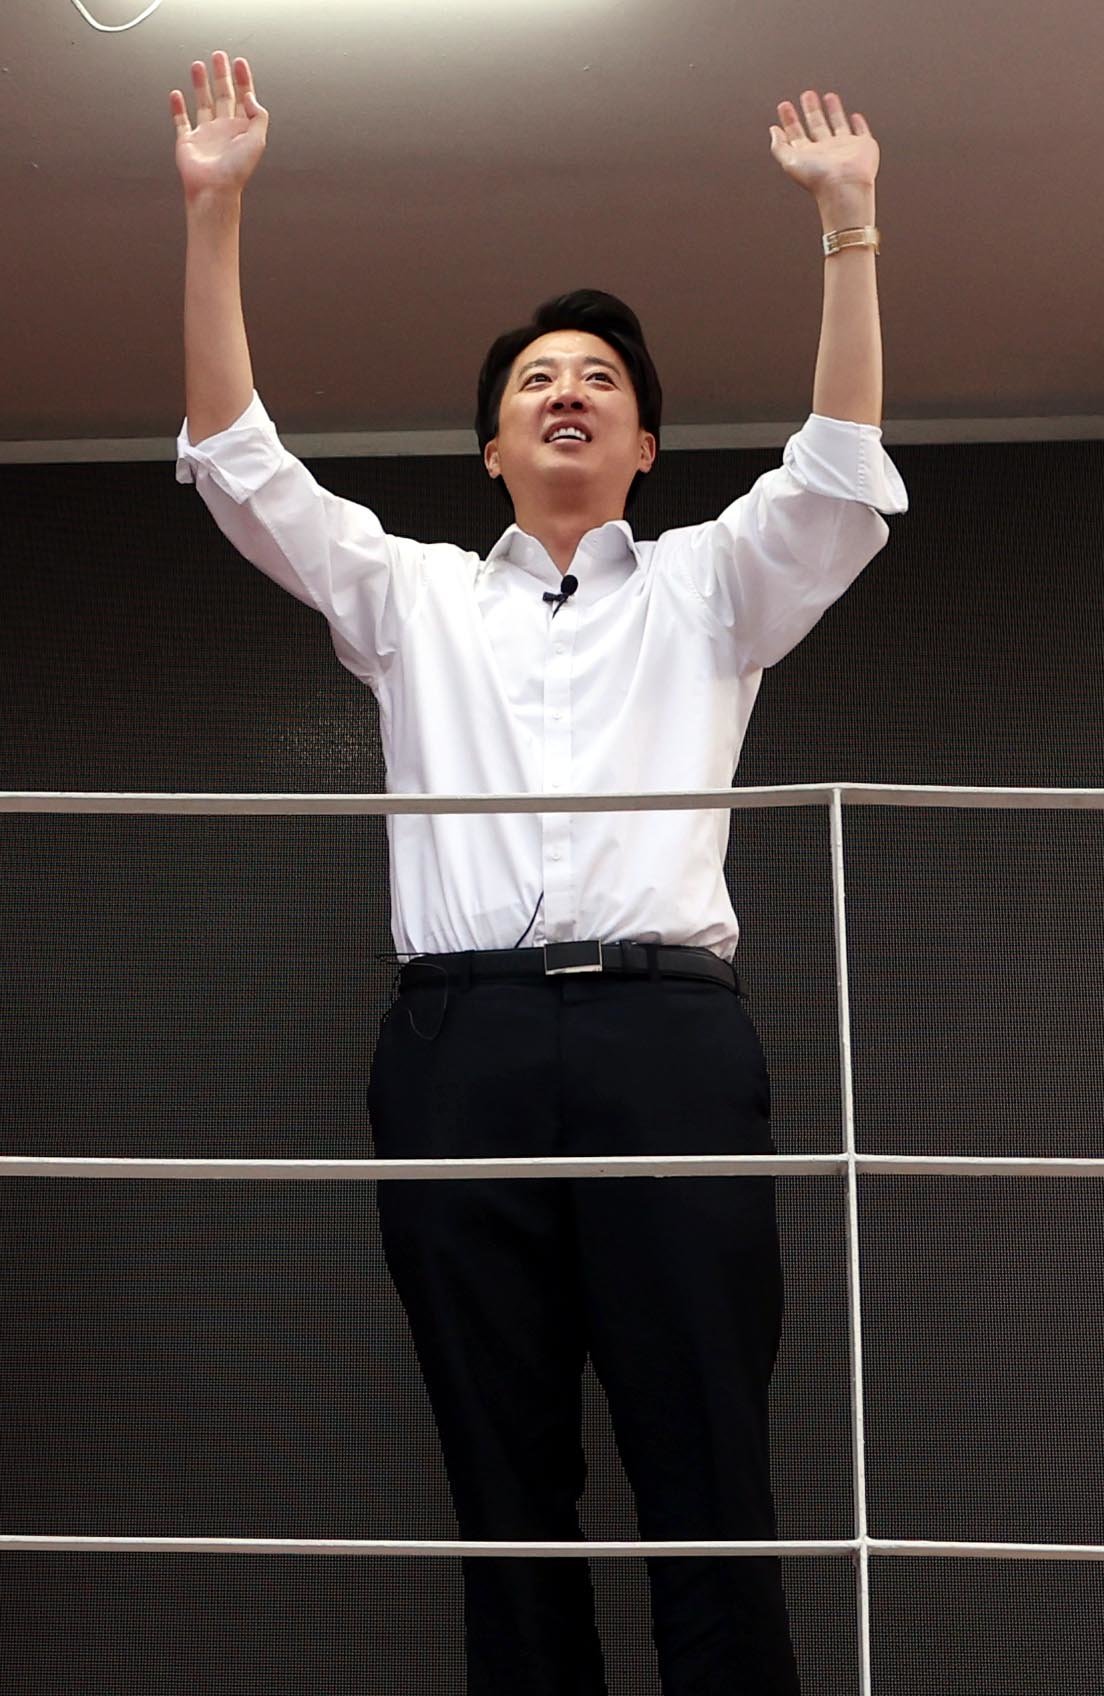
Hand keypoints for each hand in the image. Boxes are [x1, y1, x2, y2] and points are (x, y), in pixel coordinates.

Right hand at [169, 51, 268, 200]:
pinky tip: (176, 94)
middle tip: (219, 56)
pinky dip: (178, 107)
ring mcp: (205, 135)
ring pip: (204, 102)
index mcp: (241, 130)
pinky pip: (181, 121)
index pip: (244, 98)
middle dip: (222, 75)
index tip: (240, 63)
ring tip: (199, 66)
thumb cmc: (236, 171)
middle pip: (224, 95)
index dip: (243, 80)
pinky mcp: (188, 141)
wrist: (214, 189)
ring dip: (201, 84)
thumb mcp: (257, 140)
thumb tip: (250, 96)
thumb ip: (258, 115)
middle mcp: (224, 130)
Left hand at [769, 91, 877, 201]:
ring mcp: (844, 148)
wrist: (844, 186)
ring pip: (838, 125)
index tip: (785, 106)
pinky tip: (855, 116)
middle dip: (811, 110)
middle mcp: (826, 152)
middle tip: (807, 95)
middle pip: (816, 125)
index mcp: (808, 156)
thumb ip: (779, 146)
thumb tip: (773, 131)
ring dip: (833, 111)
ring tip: (828, 96)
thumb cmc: (818, 178)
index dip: (789, 119)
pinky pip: (861, 132)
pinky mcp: (862, 147)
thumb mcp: (789, 161)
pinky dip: (859, 124)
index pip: (796, 134)